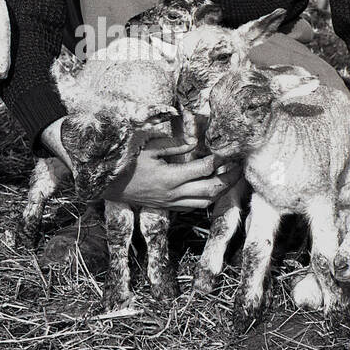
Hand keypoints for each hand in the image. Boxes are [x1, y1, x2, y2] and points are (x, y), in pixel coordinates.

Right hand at [104, 136, 241, 211]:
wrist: (109, 185)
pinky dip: (207, 199)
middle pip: (211, 188)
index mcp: (170, 177)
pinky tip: (213, 188)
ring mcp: (171, 203)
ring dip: (221, 191)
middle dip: (229, 178)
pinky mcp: (168, 207)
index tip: (227, 150)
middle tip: (240, 167)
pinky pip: (194, 207)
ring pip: (205, 202)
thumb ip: (174, 145)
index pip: (204, 168)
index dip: (218, 159)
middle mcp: (174, 193)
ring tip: (231, 178)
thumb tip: (196, 142)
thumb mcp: (148, 147)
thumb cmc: (127, 162)